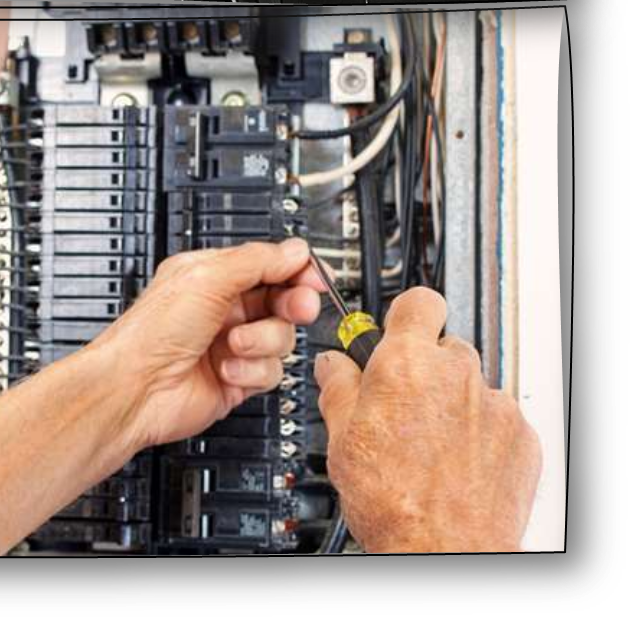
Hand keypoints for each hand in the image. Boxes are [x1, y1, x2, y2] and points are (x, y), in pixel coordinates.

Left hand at [91, 238, 323, 451]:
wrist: (137, 389)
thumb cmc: (153, 332)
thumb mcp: (208, 278)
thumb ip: (257, 261)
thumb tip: (295, 251)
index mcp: (214, 274)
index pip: (269, 264)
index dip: (296, 269)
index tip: (314, 277)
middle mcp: (224, 307)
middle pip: (284, 299)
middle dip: (293, 304)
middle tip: (297, 308)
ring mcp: (233, 344)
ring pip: (282, 337)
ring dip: (261, 341)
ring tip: (233, 344)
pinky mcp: (239, 377)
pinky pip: (271, 371)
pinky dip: (251, 370)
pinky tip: (226, 369)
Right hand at [315, 287, 541, 552]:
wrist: (442, 552)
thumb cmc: (392, 502)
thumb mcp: (340, 437)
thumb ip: (338, 386)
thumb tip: (332, 366)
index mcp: (406, 363)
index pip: (418, 301)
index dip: (405, 315)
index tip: (396, 330)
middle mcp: (455, 373)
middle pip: (443, 346)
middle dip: (424, 367)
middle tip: (403, 403)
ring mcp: (493, 404)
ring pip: (471, 383)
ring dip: (453, 401)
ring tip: (429, 443)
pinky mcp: (520, 435)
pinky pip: (498, 416)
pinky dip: (481, 432)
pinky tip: (456, 461)